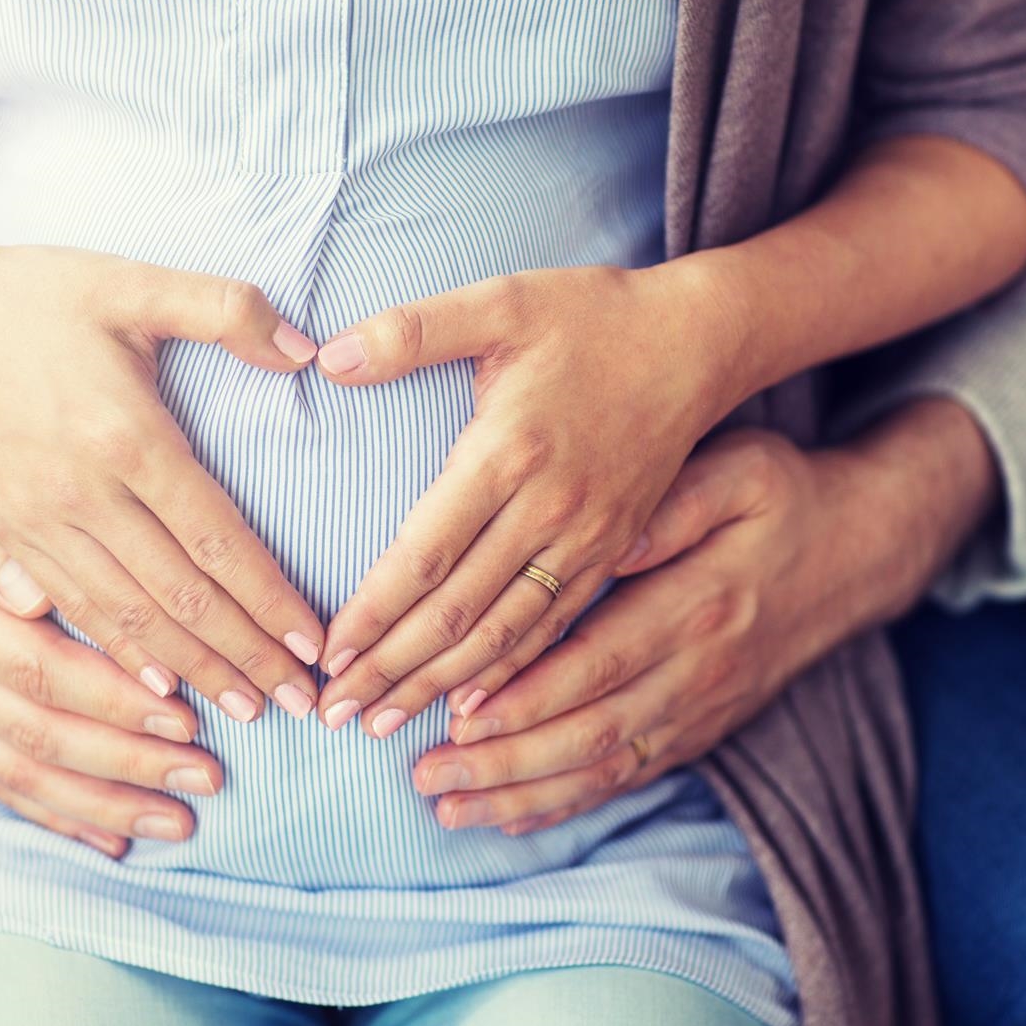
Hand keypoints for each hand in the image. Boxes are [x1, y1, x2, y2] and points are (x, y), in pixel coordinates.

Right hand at [0, 236, 327, 721]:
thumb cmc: (36, 294)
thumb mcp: (132, 280)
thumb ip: (226, 309)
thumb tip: (308, 349)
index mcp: (124, 435)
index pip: (215, 538)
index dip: (268, 597)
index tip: (314, 644)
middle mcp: (79, 493)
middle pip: (178, 596)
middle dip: (244, 655)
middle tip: (302, 704)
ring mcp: (35, 523)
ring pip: (126, 620)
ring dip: (190, 672)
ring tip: (245, 711)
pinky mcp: (5, 536)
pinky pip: (72, 613)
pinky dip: (119, 659)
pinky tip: (157, 693)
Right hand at [0, 354, 222, 854]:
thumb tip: (34, 590)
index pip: (38, 668)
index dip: (113, 697)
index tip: (186, 712)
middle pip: (39, 732)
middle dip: (128, 761)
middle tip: (209, 776)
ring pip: (18, 771)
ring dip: (100, 803)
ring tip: (179, 822)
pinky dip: (51, 814)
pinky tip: (110, 839)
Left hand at [311, 262, 749, 736]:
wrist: (700, 340)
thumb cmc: (592, 315)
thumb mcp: (501, 300)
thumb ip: (411, 330)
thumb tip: (326, 357)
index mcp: (510, 452)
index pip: (425, 554)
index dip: (372, 613)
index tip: (326, 655)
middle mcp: (550, 509)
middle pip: (459, 611)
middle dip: (392, 669)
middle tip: (335, 714)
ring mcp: (588, 538)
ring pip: (504, 634)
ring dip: (440, 685)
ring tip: (383, 726)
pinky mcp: (613, 551)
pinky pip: (554, 628)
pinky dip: (509, 675)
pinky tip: (470, 709)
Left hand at [409, 403, 995, 832]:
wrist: (859, 551)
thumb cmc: (782, 495)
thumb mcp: (739, 470)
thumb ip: (671, 502)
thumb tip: (610, 534)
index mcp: (698, 602)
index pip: (599, 660)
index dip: (528, 693)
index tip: (456, 711)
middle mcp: (700, 670)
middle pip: (591, 731)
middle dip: (503, 760)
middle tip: (424, 773)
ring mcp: (702, 707)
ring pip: (604, 767)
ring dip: (522, 792)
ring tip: (445, 805)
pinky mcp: (702, 728)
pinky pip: (629, 778)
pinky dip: (566, 802)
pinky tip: (507, 814)